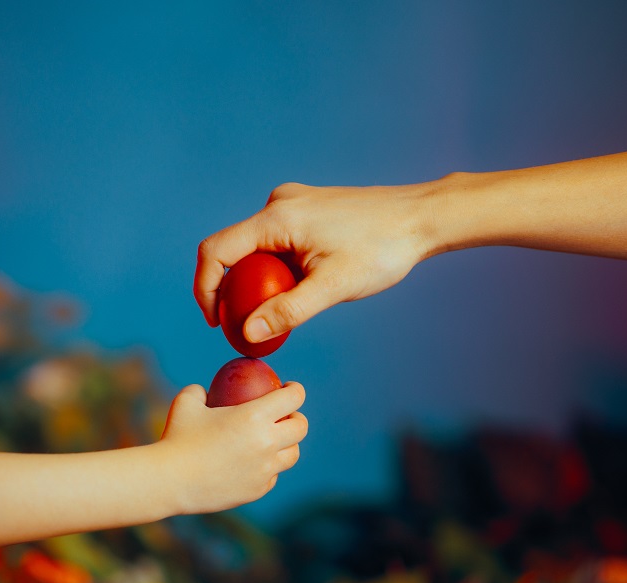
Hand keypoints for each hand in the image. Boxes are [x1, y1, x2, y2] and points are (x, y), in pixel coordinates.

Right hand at [157, 381, 307, 513]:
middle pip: (301, 427)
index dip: (295, 389)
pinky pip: (272, 475)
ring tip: (274, 441)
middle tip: (286, 416)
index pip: (293, 397)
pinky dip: (267, 467)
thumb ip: (200, 391)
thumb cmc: (176, 437)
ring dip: (287, 445)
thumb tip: (207, 390)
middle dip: (297, 418)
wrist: (170, 480)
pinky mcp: (258, 490)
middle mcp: (266, 443)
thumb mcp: (186, 402)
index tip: (289, 388)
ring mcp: (265, 469)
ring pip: (292, 455)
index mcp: (254, 416)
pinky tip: (254, 463)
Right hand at [195, 182, 441, 341]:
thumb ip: (288, 311)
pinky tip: (301, 288)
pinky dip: (275, 269)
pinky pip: (275, 242)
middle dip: (233, 291)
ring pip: (255, 248)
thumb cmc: (382, 249)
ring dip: (258, 281)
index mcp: (277, 217)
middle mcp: (278, 203)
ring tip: (281, 311)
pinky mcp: (306, 210)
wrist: (421, 217)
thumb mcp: (333, 287)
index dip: (205, 289)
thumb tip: (249, 334)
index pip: (215, 251)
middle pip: (233, 250)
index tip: (216, 322)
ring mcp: (292, 204)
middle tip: (248, 326)